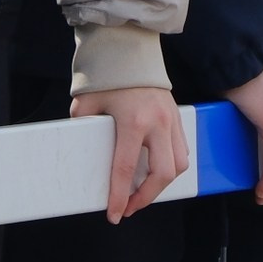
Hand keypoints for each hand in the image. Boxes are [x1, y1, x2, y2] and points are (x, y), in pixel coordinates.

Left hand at [69, 85, 188, 221]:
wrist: (129, 46)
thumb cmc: (107, 73)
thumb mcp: (85, 102)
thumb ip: (82, 127)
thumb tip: (79, 149)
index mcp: (133, 121)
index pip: (126, 169)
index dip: (120, 197)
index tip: (115, 214)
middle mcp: (158, 123)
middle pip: (162, 175)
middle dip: (146, 198)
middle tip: (130, 207)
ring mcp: (172, 119)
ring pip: (179, 165)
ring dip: (163, 184)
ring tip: (144, 193)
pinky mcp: (179, 116)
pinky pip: (183, 150)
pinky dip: (172, 166)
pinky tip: (156, 171)